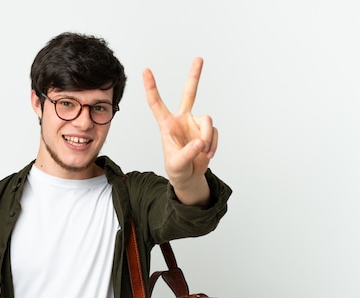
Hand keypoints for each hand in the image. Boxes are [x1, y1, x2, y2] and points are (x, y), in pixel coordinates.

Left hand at [143, 57, 216, 204]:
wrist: (189, 176)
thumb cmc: (176, 169)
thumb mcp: (177, 164)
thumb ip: (187, 153)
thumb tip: (201, 141)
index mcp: (167, 124)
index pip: (156, 103)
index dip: (151, 87)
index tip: (146, 70)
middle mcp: (182, 119)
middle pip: (189, 94)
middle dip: (195, 76)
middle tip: (199, 58)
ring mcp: (195, 124)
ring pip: (208, 121)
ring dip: (208, 138)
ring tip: (204, 152)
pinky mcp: (207, 131)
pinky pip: (214, 133)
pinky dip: (213, 145)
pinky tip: (207, 154)